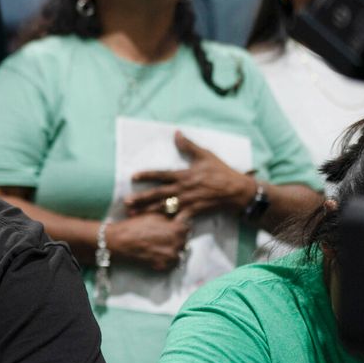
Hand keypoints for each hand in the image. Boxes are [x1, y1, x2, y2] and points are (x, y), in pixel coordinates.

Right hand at [107, 211, 191, 271]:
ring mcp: (171, 256)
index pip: (188, 226)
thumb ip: (171, 217)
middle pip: (184, 240)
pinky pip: (170, 263)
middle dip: (176, 237)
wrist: (119, 240)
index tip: (175, 225)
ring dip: (171, 249)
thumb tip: (179, 217)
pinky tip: (155, 253)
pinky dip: (164, 259)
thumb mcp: (156, 215)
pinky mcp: (163, 265)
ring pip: (178, 252)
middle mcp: (178, 243)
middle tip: (164, 235)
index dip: (180, 224)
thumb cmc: (135, 225)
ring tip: (159, 245)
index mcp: (179, 229)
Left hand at [127, 132, 256, 216]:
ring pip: (164, 207)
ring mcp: (188, 202)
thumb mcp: (205, 155)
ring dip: (148, 211)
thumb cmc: (221, 172)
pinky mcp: (194, 212)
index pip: (161, 174)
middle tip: (126, 202)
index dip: (146, 175)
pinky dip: (169, 224)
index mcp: (184, 175)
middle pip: (158, 194)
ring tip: (133, 215)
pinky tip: (157, 230)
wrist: (237, 190)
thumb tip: (176, 132)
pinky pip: (179, 219)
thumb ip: (189, 145)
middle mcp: (183, 189)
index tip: (132, 176)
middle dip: (141, 198)